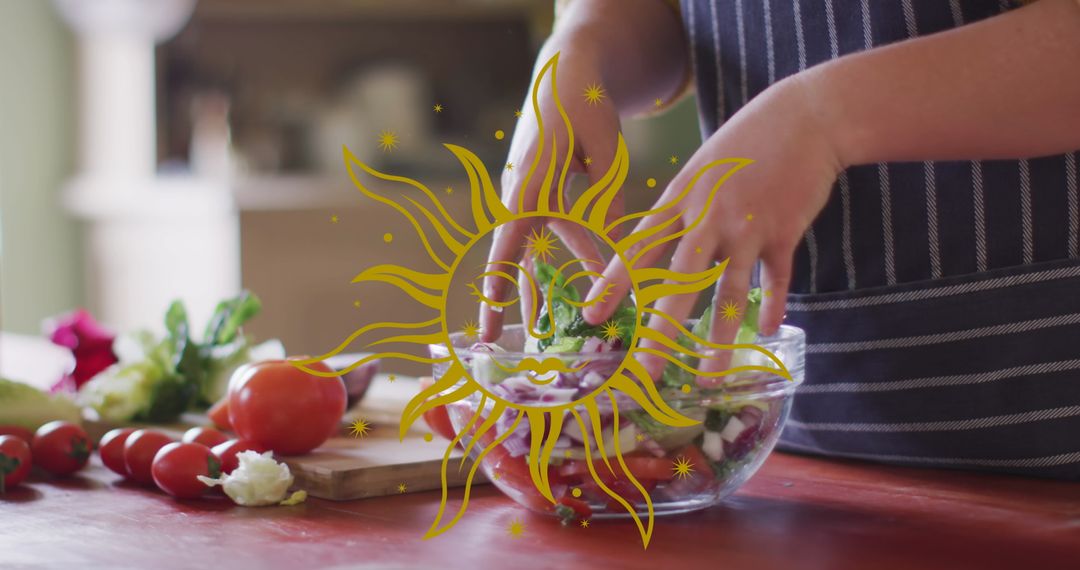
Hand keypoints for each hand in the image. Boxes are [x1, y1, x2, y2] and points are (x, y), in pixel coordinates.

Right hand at [480, 41, 623, 341]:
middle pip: (513, 257)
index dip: (496, 283)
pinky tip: (596, 275)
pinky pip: (557, 229)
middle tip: (495, 341)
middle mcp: (522, 193)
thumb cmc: (582, 103)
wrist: (566, 70)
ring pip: (540, 248)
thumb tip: (619, 249)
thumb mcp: (606, 148)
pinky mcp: (545, 190)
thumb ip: (609, 198)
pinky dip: (575, 252)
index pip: (506, 243)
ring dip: (549, 283)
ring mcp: (531, 192)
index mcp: (528, 184)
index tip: (486, 318)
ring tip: (555, 328)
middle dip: (504, 300)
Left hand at [582, 76, 842, 380]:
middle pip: (679, 280)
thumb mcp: (701, 167)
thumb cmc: (746, 142)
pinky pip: (776, 278)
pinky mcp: (785, 230)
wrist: (805, 116)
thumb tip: (657, 245)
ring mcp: (748, 225)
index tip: (591, 314)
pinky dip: (773, 304)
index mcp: (680, 199)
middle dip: (662, 329)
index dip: (613, 284)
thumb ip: (681, 209)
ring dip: (721, 337)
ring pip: (729, 290)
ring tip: (709, 374)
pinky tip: (769, 330)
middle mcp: (708, 216)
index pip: (639, 249)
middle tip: (646, 369)